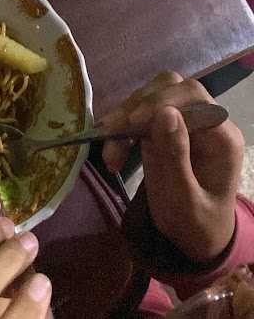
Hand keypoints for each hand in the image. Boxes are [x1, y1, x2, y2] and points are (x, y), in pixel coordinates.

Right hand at [101, 72, 243, 262]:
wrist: (193, 240)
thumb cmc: (196, 226)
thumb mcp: (185, 202)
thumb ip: (176, 158)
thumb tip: (165, 113)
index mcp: (222, 137)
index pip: (194, 97)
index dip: (161, 101)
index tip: (133, 122)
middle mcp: (205, 121)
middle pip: (170, 89)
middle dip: (137, 107)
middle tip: (113, 133)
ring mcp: (183, 122)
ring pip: (150, 98)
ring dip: (124, 119)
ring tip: (109, 154)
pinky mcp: (163, 128)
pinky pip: (139, 114)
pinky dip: (121, 129)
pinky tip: (112, 153)